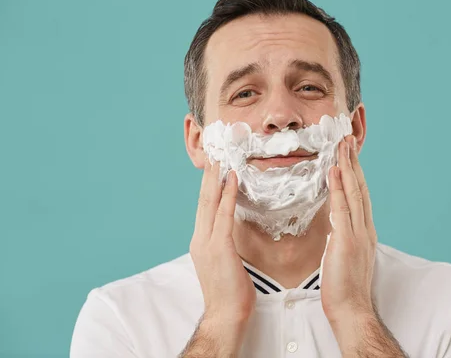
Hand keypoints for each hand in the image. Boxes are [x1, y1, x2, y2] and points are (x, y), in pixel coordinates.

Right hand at [189, 161, 255, 327]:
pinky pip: (224, 215)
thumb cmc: (230, 292)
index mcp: (200, 242)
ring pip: (209, 203)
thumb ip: (224, 243)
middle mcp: (199, 239)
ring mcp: (206, 242)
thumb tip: (233, 230)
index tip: (213, 169)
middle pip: (202, 201)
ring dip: (216, 179)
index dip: (207, 187)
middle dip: (208, 177)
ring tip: (221, 160)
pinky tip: (232, 179)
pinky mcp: (219, 246)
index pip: (203, 208)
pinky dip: (228, 195)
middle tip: (214, 155)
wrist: (225, 315)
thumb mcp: (224, 262)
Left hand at [320, 135, 377, 324]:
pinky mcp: (347, 240)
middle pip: (360, 188)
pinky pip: (342, 207)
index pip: (360, 196)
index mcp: (363, 232)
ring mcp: (357, 233)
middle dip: (354, 162)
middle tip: (347, 139)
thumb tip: (334, 224)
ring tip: (343, 145)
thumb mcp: (345, 255)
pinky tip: (335, 170)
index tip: (349, 155)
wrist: (352, 309)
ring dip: (349, 166)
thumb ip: (342, 236)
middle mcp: (364, 228)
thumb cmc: (345, 287)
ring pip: (355, 192)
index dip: (355, 173)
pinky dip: (340, 187)